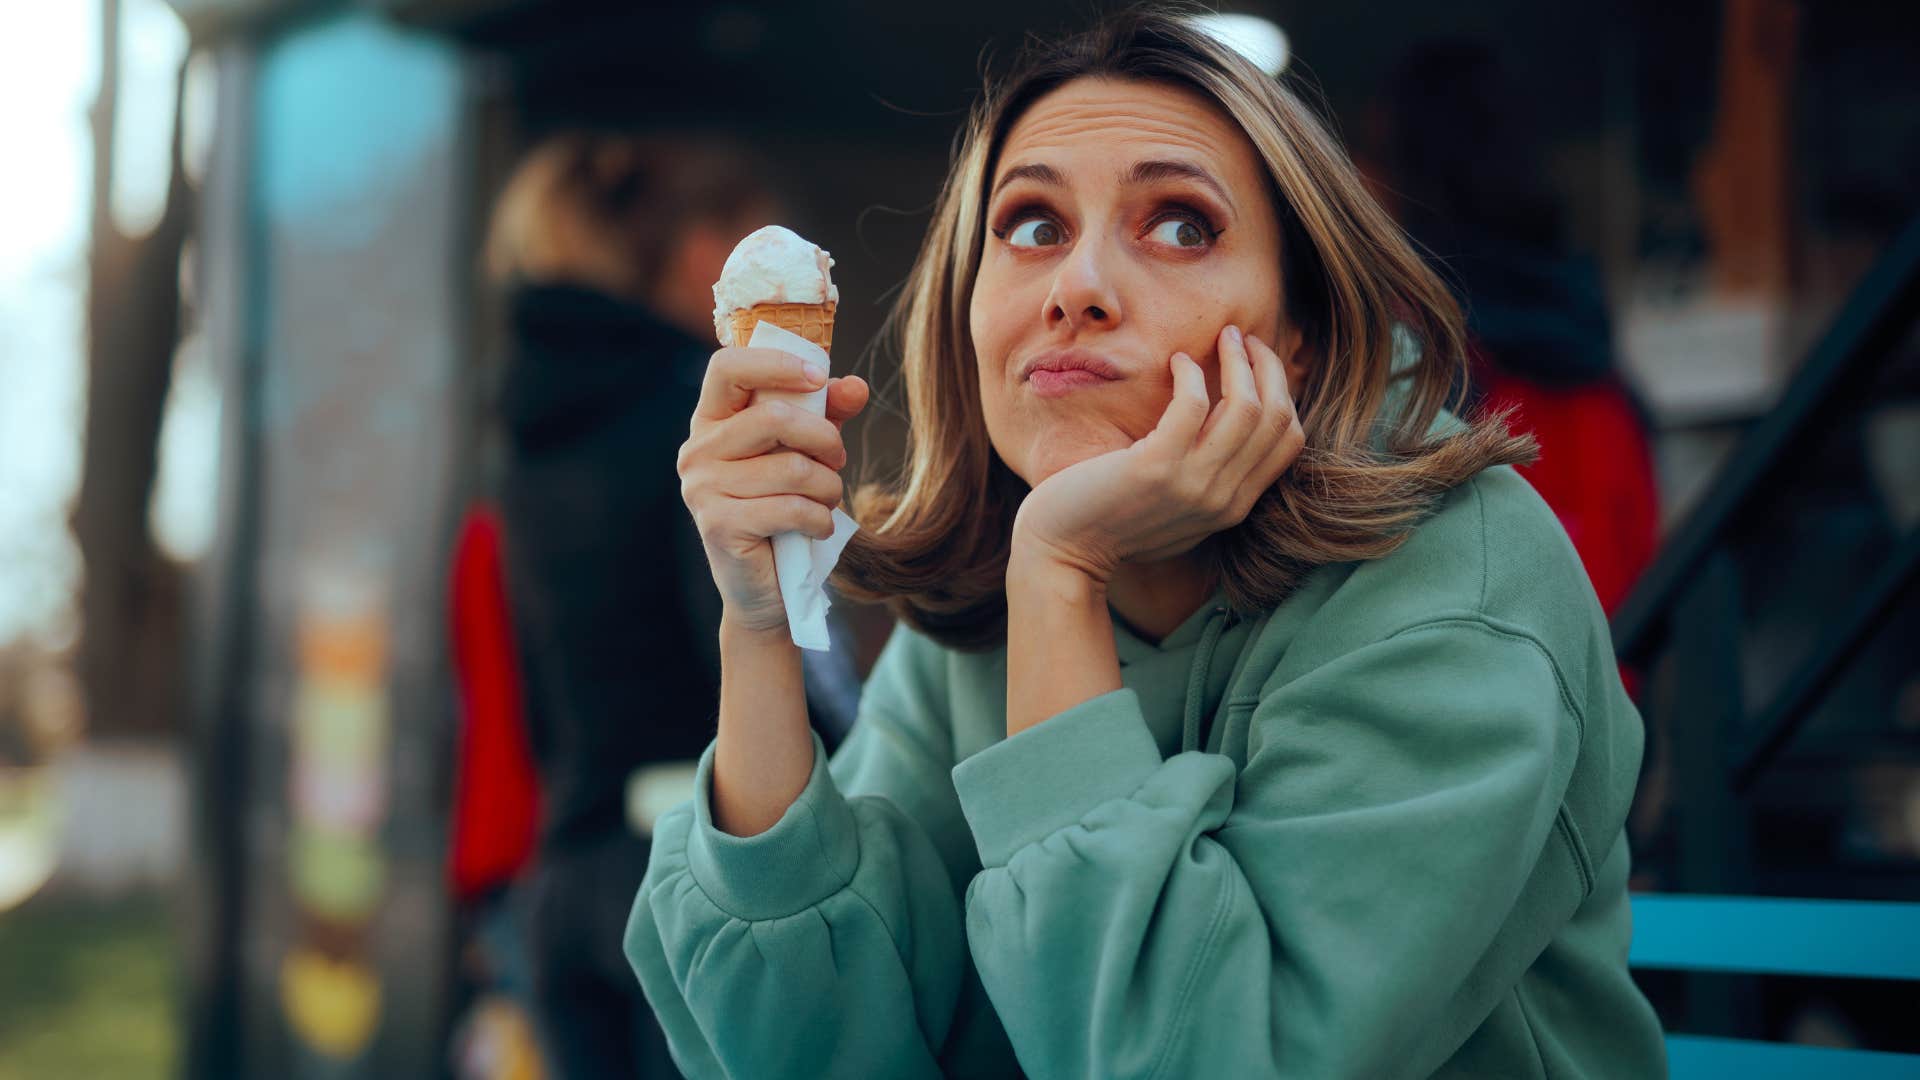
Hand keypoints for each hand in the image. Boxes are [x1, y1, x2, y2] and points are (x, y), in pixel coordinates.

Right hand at [677, 345, 869, 635]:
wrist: (767, 588)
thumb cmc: (785, 509)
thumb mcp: (807, 453)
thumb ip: (826, 415)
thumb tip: (856, 386)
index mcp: (711, 421)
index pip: (727, 367)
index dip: (776, 364)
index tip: (818, 377)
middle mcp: (697, 451)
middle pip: (773, 418)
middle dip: (824, 439)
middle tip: (838, 461)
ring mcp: (702, 489)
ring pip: (790, 468)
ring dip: (828, 487)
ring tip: (827, 500)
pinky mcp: (719, 525)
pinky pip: (790, 508)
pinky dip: (819, 518)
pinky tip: (817, 527)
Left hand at [1010, 324, 1302, 581]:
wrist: (1063, 553)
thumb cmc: (1110, 523)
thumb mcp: (1175, 509)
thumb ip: (1207, 482)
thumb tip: (1222, 430)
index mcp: (1232, 507)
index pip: (1289, 441)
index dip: (1282, 392)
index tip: (1257, 362)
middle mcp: (1223, 498)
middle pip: (1277, 418)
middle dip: (1267, 367)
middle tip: (1241, 338)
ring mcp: (1193, 485)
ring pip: (1247, 407)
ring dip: (1238, 362)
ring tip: (1221, 337)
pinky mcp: (1156, 467)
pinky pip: (1193, 404)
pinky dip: (1190, 374)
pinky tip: (1175, 362)